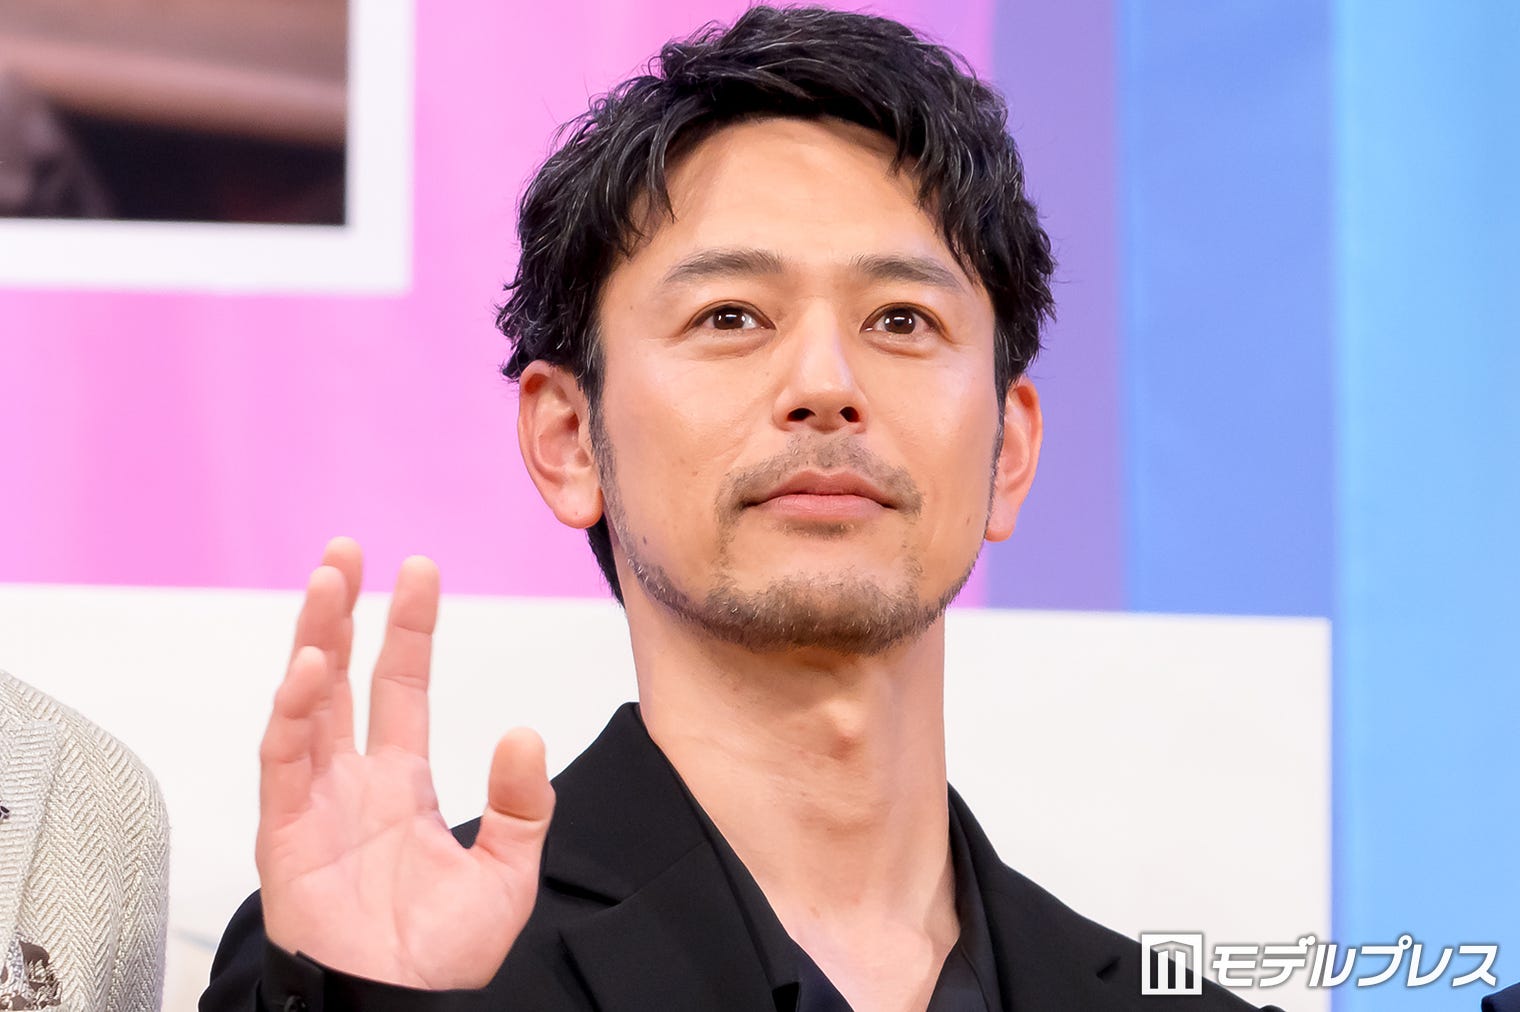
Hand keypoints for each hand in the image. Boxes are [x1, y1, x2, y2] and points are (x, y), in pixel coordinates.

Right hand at [256, 537, 554, 989]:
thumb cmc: (441, 958)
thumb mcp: (506, 872)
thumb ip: (521, 805)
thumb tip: (524, 734)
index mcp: (401, 783)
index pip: (402, 686)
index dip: (408, 628)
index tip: (418, 570)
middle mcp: (352, 781)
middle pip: (340, 678)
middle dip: (340, 612)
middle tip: (346, 551)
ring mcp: (314, 802)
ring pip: (304, 703)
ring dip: (312, 640)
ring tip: (326, 582)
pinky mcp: (285, 835)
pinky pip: (283, 762)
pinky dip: (290, 713)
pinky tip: (306, 668)